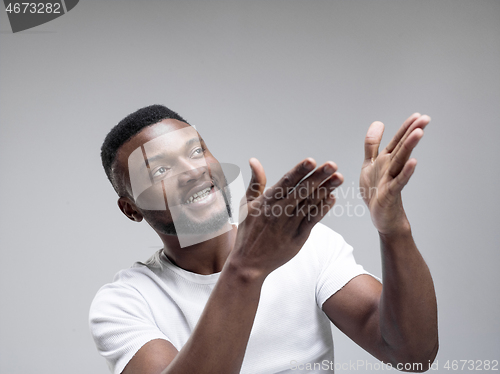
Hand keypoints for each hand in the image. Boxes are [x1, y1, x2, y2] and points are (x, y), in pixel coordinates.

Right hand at [229, 157, 342, 278]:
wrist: (249, 263)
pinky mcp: (298, 238)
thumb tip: (254, 160)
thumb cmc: (248, 230)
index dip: (300, 171)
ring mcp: (289, 225)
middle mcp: (278, 212)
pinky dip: (323, 208)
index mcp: (266, 201)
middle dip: (318, 177)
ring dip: (326, 190)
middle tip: (332, 165)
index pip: (286, 182)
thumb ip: (256, 182)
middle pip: (302, 191)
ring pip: (310, 204)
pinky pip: (313, 220)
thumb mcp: (246, 204)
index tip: (312, 160)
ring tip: (338, 178)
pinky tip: (332, 197)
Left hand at [360, 113, 429, 234]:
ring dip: (409, 146)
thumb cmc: (376, 190)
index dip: (406, 128)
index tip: (418, 115)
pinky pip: (398, 181)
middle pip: (402, 147)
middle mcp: (391, 167)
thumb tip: (378, 122)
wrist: (381, 216)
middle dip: (412, 132)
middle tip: (426, 119)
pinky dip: (406, 172)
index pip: (397, 140)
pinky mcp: (390, 193)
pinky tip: (414, 162)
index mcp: (386, 160)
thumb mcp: (370, 164)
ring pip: (401, 161)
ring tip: (419, 132)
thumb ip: (372, 145)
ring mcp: (391, 180)